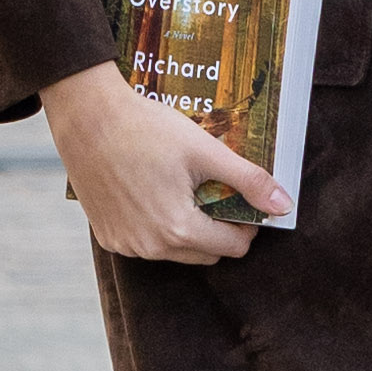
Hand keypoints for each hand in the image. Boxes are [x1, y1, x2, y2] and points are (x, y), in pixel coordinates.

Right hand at [41, 58, 289, 262]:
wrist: (87, 117)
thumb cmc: (146, 128)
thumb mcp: (205, 150)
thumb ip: (247, 181)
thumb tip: (284, 206)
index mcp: (178, 230)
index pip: (233, 247)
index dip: (246, 223)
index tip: (241, 198)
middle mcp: (150, 248)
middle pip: (207, 253)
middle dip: (218, 228)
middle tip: (213, 190)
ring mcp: (125, 245)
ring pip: (176, 251)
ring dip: (188, 229)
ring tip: (183, 187)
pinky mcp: (107, 236)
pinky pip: (147, 244)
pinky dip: (158, 226)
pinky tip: (153, 191)